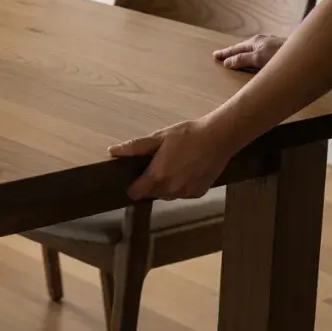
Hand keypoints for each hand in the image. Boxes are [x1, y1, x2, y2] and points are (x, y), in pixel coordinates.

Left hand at [109, 118, 238, 200]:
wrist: (219, 137)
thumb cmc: (187, 135)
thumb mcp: (159, 137)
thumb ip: (135, 147)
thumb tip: (112, 151)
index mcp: (158, 177)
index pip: (135, 193)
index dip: (132, 185)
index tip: (134, 175)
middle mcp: (171, 190)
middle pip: (151, 193)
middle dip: (150, 182)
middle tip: (157, 163)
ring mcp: (186, 193)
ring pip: (167, 194)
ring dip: (166, 185)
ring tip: (173, 164)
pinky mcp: (198, 193)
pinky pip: (182, 193)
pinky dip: (181, 185)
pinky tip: (186, 169)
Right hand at [213, 35, 284, 71]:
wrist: (305, 53)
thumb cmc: (280, 55)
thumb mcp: (258, 59)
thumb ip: (242, 60)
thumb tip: (227, 62)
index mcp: (255, 42)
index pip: (235, 49)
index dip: (225, 53)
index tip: (215, 56)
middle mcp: (262, 41)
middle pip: (244, 47)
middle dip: (233, 52)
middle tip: (223, 57)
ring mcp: (271, 45)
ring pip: (253, 50)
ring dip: (244, 54)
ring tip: (238, 59)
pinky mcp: (279, 51)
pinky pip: (261, 53)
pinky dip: (254, 57)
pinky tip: (258, 61)